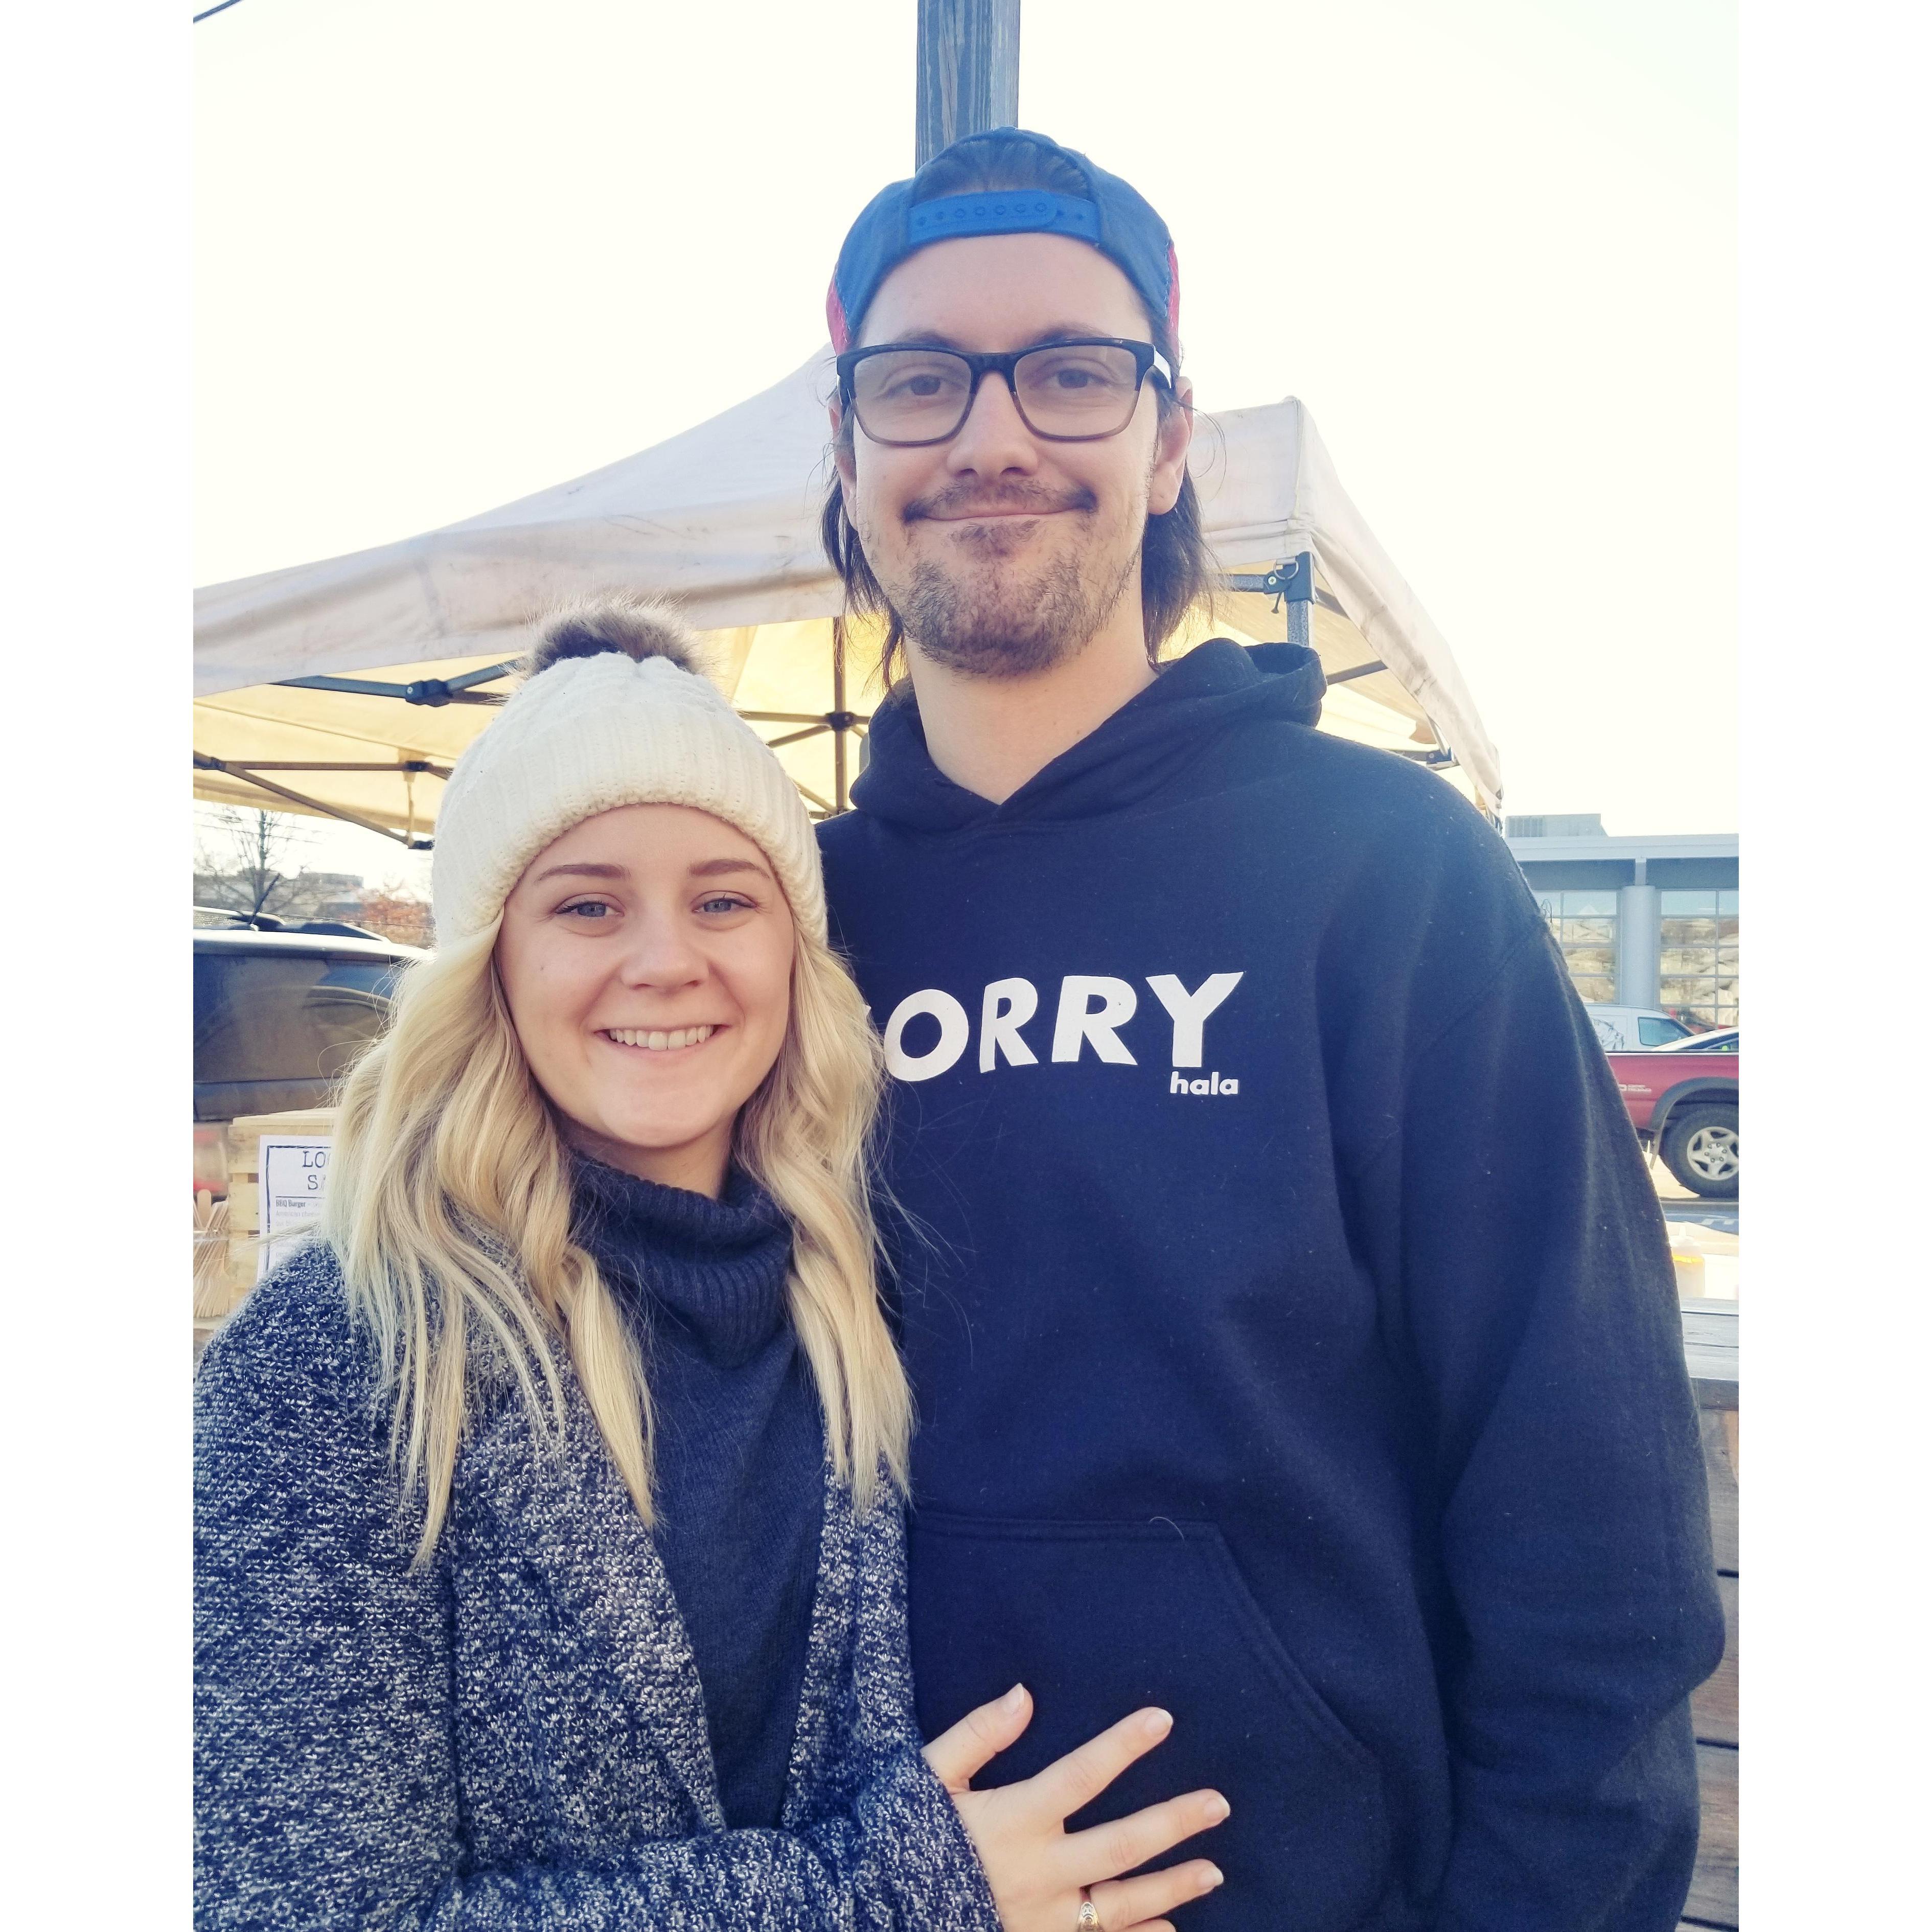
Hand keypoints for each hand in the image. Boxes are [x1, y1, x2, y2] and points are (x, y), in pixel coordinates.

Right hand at [923, 1685, 1228, 1931]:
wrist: (872, 1911)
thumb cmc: (898, 1835)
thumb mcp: (927, 1777)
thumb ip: (977, 1736)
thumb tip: (1023, 1694)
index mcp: (1012, 1822)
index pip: (1081, 1775)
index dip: (1123, 1745)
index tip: (1163, 1718)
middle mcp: (1037, 1873)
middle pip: (1120, 1845)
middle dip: (1173, 1822)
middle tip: (1219, 1803)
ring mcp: (1041, 1919)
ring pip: (1120, 1904)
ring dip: (1171, 1887)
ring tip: (1214, 1869)